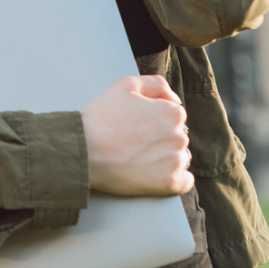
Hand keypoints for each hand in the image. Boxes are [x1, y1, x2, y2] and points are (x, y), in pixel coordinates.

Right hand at [80, 75, 193, 196]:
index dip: (154, 118)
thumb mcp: (125, 85)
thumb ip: (155, 84)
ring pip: (180, 157)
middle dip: (160, 138)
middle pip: (177, 136)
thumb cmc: (101, 118)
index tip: (137, 125)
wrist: (84, 151)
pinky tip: (153, 174)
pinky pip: (185, 182)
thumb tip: (174, 97)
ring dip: (166, 157)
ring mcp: (175, 161)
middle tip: (134, 141)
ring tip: (139, 158)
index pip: (174, 115)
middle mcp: (179, 136)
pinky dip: (173, 179)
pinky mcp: (169, 183)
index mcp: (172, 112)